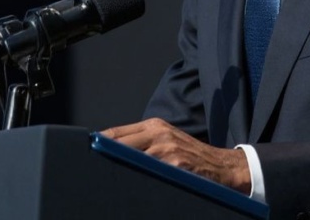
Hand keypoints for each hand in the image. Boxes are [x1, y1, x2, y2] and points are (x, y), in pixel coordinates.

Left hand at [102, 118, 251, 193]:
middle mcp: (159, 134)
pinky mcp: (175, 166)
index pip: (117, 132)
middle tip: (91, 167)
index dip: (100, 142)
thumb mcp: (167, 139)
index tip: (87, 151)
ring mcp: (167, 150)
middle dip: (104, 155)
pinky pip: (148, 172)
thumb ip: (143, 140)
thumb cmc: (190, 155)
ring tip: (106, 178)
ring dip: (118, 167)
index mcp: (154, 126)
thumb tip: (111, 147)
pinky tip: (131, 185)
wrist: (222, 166)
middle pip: (119, 143)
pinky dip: (137, 178)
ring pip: (130, 158)